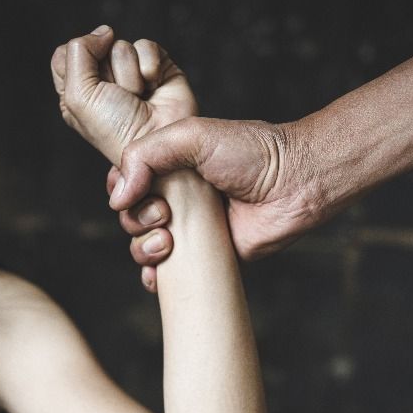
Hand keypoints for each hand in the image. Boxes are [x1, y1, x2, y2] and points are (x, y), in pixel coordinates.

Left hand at [50, 26, 197, 164]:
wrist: (157, 142)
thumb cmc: (115, 129)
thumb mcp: (78, 96)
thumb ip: (77, 52)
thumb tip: (104, 31)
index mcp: (76, 91)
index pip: (64, 54)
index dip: (77, 64)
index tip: (90, 89)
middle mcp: (102, 81)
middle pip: (94, 46)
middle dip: (106, 72)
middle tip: (118, 98)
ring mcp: (130, 72)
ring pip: (122, 46)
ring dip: (129, 75)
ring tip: (138, 97)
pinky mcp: (155, 66)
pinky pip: (146, 45)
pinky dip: (149, 66)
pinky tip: (154, 87)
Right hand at [109, 117, 333, 269]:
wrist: (295, 184)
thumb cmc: (251, 152)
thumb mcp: (191, 134)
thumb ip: (145, 154)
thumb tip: (118, 197)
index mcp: (171, 165)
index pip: (125, 180)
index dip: (120, 188)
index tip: (133, 192)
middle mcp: (177, 196)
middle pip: (129, 215)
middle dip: (135, 220)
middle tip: (164, 214)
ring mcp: (190, 228)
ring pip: (143, 246)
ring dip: (143, 248)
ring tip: (168, 240)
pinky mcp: (206, 256)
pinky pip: (169, 274)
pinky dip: (155, 277)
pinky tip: (157, 275)